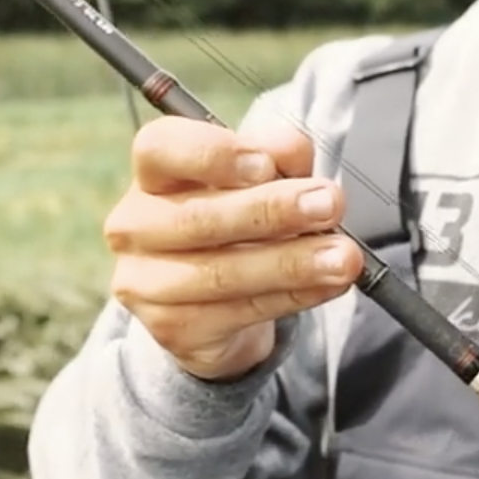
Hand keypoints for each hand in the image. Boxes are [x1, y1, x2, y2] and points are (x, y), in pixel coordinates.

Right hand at [103, 118, 363, 382]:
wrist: (218, 303)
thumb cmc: (239, 222)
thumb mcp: (260, 179)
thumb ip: (277, 156)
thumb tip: (294, 152)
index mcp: (152, 174)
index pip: (160, 149)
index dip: (211, 155)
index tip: (265, 165)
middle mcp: (135, 226)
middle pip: (196, 218)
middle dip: (271, 211)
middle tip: (329, 205)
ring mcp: (146, 283)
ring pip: (220, 273)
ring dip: (292, 263)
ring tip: (344, 256)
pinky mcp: (172, 329)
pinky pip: (239, 312)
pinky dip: (292, 297)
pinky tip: (328, 285)